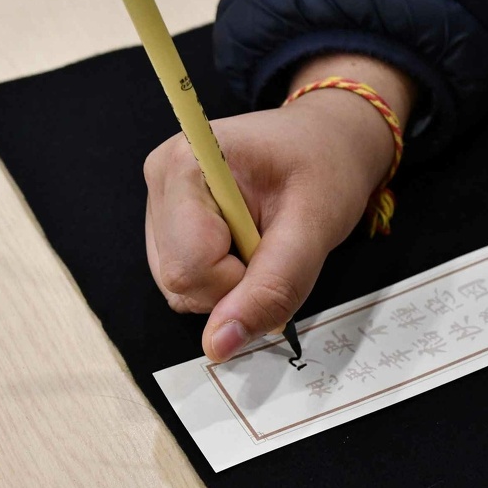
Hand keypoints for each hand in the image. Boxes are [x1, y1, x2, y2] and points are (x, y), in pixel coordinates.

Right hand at [143, 55, 414, 360]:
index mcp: (185, 163)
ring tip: (263, 239)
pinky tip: (247, 243)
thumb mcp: (315, 226)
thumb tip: (218, 347)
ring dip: (231, 284)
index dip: (240, 278)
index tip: (276, 243)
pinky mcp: (168, 225)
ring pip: (181, 289)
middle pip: (180, 282)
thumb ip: (272, 288)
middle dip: (235, 284)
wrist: (328, 140)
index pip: (191, 266)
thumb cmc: (326, 167)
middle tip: (274, 243)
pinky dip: (224, 279)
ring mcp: (159, 204)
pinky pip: (187, 282)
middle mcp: (160, 180)